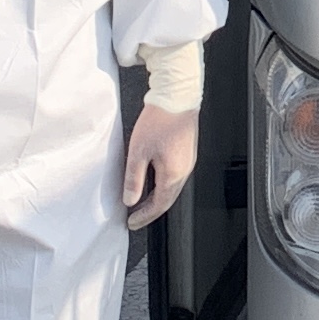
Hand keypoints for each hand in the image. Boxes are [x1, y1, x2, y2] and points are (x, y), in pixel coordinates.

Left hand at [121, 101, 199, 229]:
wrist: (177, 96)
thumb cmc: (160, 120)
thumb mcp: (139, 152)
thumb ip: (134, 179)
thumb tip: (130, 200)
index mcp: (173, 174)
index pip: (159, 205)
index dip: (144, 217)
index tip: (132, 223)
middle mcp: (184, 170)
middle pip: (167, 199)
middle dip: (151, 210)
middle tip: (136, 217)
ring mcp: (188, 161)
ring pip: (172, 188)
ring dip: (157, 198)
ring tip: (141, 202)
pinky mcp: (187, 152)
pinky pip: (175, 176)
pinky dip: (162, 185)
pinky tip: (153, 180)